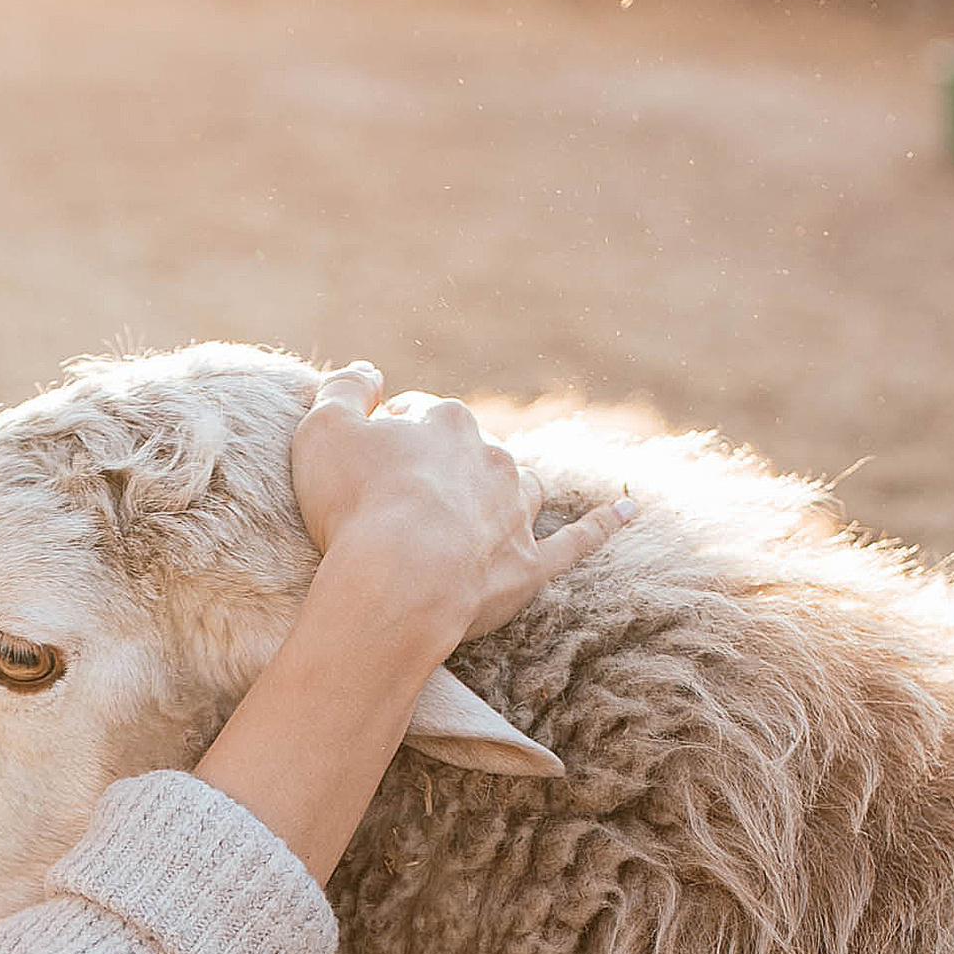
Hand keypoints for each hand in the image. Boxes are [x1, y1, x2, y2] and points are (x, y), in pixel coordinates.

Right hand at [292, 363, 629, 647]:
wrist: (399, 581)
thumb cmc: (357, 503)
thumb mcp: (324, 429)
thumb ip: (343, 389)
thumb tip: (368, 372)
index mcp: (447, 422)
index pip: (419, 415)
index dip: (389, 438)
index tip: (366, 464)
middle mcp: (491, 457)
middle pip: (469, 453)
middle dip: (443, 468)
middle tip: (404, 499)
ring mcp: (515, 512)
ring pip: (522, 488)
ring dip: (508, 490)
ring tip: (490, 504)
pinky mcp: (530, 565)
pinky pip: (577, 540)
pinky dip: (603, 525)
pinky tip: (629, 512)